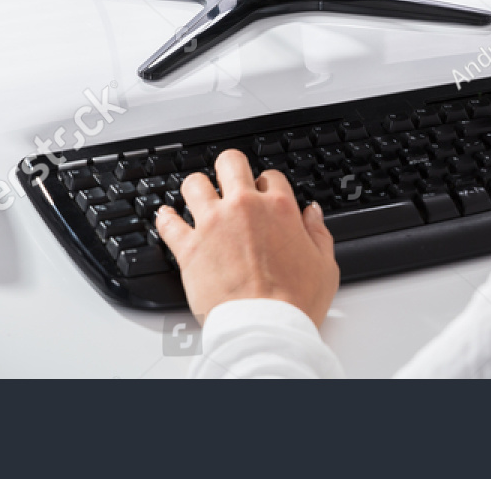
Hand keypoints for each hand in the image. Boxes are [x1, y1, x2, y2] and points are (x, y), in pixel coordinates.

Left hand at [156, 149, 339, 326]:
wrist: (265, 329)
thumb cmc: (295, 303)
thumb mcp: (325, 266)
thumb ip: (318, 233)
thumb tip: (312, 214)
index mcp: (279, 208)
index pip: (270, 176)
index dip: (267, 185)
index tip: (264, 197)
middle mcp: (243, 208)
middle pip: (230, 162)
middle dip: (230, 169)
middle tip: (229, 182)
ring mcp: (212, 225)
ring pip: (194, 184)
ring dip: (197, 189)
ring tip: (199, 199)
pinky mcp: (188, 248)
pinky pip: (167, 222)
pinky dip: (165, 217)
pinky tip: (168, 216)